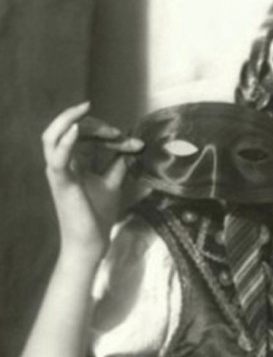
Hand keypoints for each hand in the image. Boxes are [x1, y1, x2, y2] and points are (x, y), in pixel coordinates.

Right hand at [42, 102, 143, 259]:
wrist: (92, 242)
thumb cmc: (98, 215)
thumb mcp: (112, 182)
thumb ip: (118, 164)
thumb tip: (132, 145)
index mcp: (72, 162)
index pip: (86, 135)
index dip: (110, 133)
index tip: (136, 144)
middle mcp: (61, 163)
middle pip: (70, 129)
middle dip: (97, 126)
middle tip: (120, 134)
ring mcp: (58, 171)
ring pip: (53, 135)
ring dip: (74, 122)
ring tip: (90, 114)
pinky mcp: (61, 181)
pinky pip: (57, 156)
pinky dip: (66, 140)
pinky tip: (78, 128)